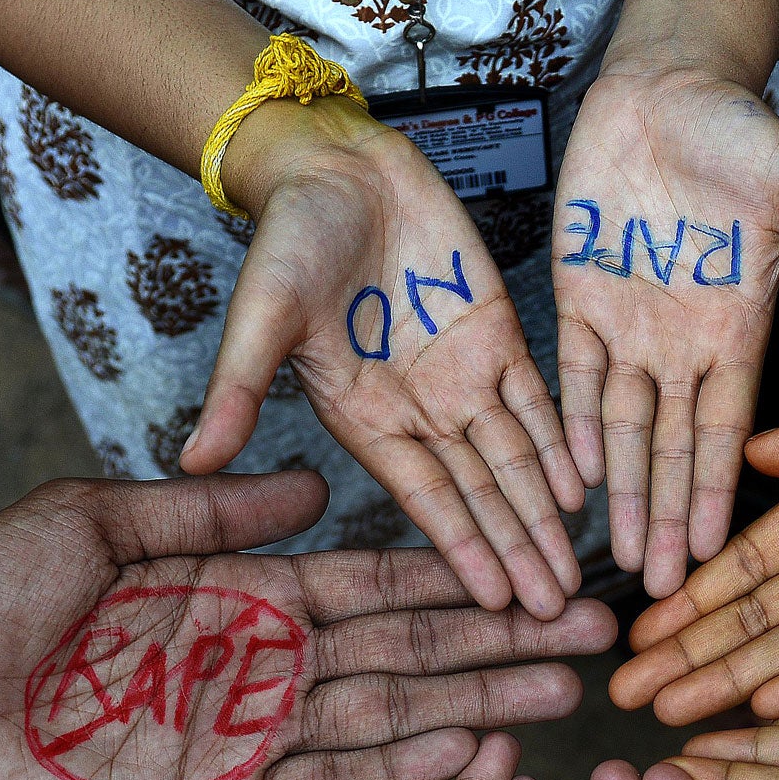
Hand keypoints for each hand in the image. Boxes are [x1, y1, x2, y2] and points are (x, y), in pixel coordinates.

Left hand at [0, 472, 614, 779]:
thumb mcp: (93, 521)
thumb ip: (210, 514)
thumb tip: (315, 489)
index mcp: (237, 594)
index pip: (372, 584)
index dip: (453, 578)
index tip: (532, 565)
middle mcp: (260, 666)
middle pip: (406, 652)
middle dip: (499, 644)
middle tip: (595, 635)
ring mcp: (245, 738)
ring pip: (386, 717)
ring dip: (476, 706)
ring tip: (565, 694)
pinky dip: (397, 770)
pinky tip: (467, 751)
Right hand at [188, 99, 588, 620]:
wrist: (334, 166)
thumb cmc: (289, 238)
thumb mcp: (260, 315)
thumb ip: (239, 391)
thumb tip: (192, 461)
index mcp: (366, 421)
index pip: (426, 500)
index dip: (463, 549)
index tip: (497, 604)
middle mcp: (420, 412)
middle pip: (482, 494)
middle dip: (518, 551)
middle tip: (559, 614)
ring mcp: (463, 376)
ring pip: (517, 459)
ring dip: (546, 514)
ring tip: (578, 573)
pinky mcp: (498, 334)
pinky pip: (539, 400)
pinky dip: (563, 443)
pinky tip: (586, 491)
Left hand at [553, 66, 778, 598]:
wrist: (667, 84)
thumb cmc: (741, 131)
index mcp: (738, 328)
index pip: (727, 430)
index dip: (717, 493)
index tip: (717, 554)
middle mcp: (683, 343)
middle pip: (675, 449)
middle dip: (669, 518)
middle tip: (665, 590)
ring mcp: (630, 326)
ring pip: (624, 429)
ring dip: (622, 493)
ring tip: (619, 560)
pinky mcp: (578, 300)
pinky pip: (576, 380)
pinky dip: (574, 429)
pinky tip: (574, 483)